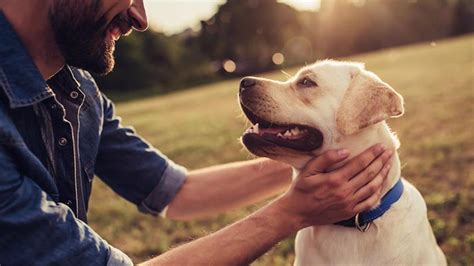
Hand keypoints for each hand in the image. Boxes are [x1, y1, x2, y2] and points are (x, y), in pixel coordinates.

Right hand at [274, 144, 392, 228]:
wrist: (297, 212)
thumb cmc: (301, 189)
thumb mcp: (308, 170)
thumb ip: (326, 158)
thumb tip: (345, 151)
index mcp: (335, 179)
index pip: (360, 163)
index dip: (372, 154)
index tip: (381, 146)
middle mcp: (345, 191)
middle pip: (369, 174)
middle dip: (381, 161)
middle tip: (389, 152)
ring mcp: (349, 203)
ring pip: (372, 187)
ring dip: (382, 175)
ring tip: (388, 165)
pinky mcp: (350, 212)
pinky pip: (369, 202)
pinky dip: (378, 193)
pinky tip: (381, 184)